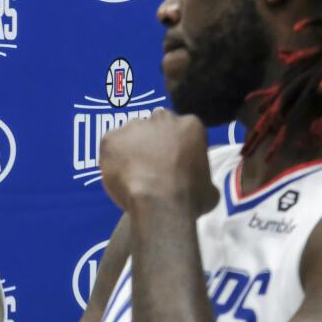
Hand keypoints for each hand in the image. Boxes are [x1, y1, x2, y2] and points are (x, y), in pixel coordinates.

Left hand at [98, 109, 218, 215]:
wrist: (159, 203)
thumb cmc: (190, 198)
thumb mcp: (210, 188)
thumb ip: (202, 178)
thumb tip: (201, 186)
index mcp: (190, 125)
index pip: (181, 129)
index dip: (174, 146)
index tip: (171, 161)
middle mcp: (162, 118)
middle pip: (155, 126)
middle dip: (152, 141)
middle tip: (150, 164)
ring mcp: (135, 126)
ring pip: (131, 134)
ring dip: (131, 148)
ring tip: (131, 172)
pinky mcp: (112, 138)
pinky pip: (111, 145)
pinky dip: (112, 158)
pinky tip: (118, 174)